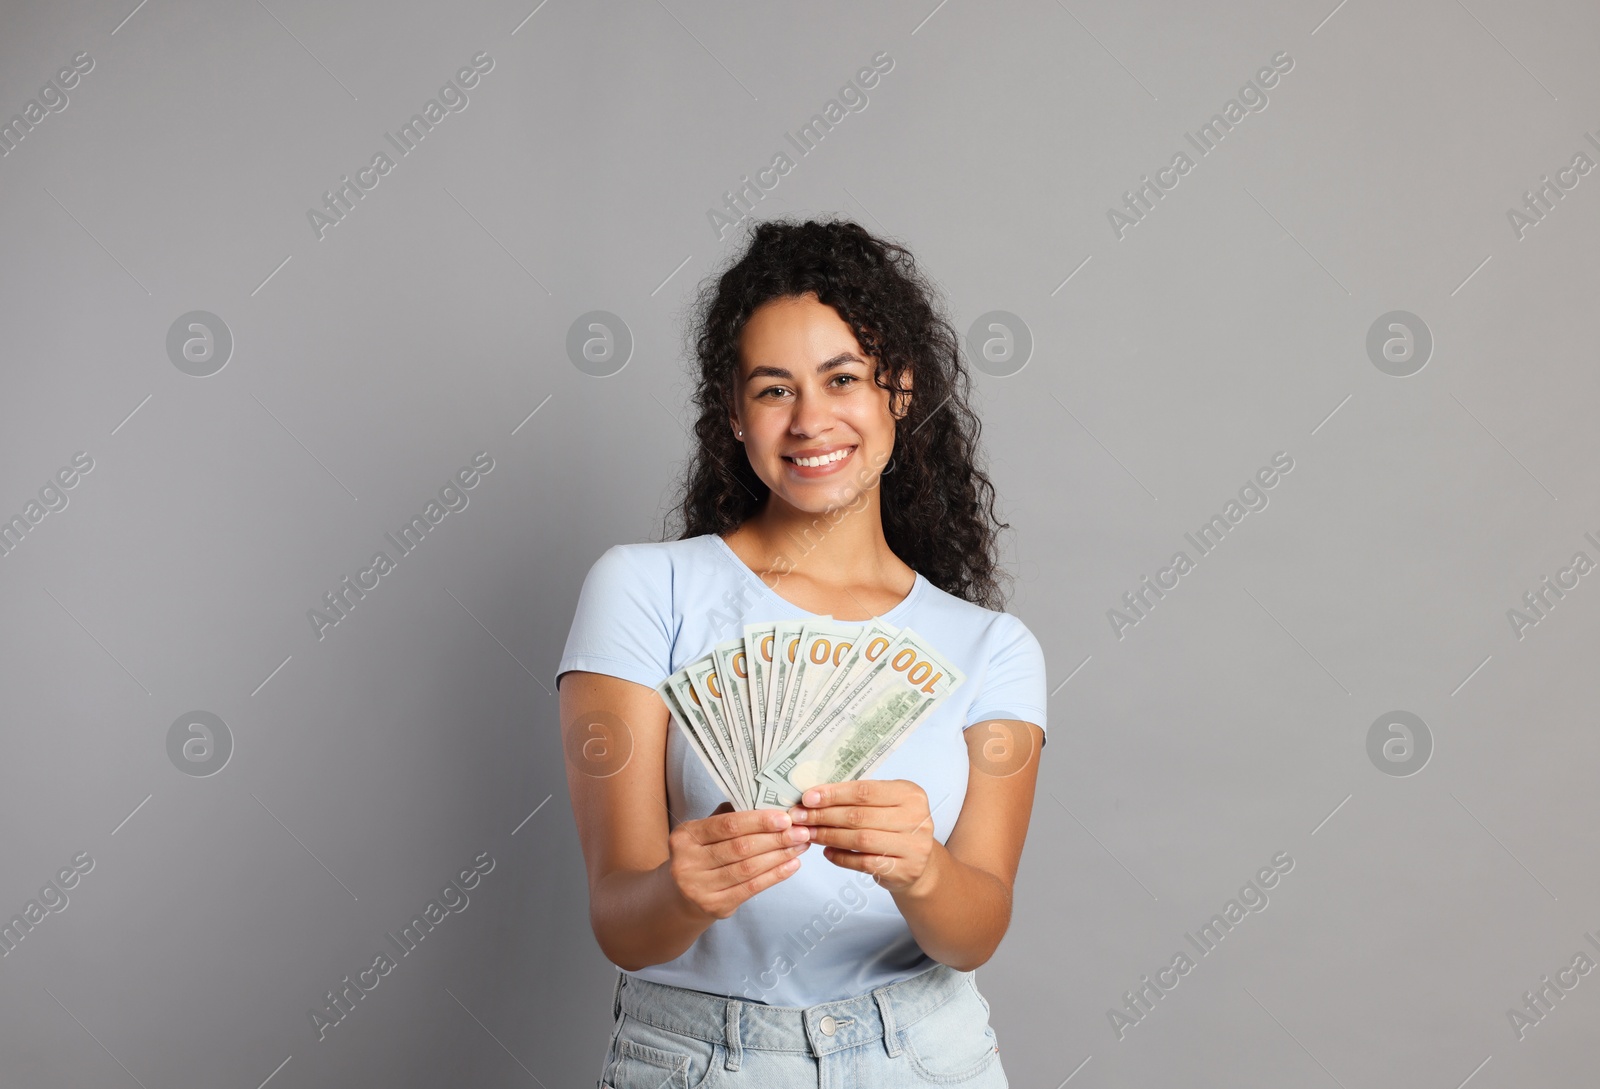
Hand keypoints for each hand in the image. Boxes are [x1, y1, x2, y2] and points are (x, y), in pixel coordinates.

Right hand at [666, 802, 810, 920]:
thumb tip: (768, 803)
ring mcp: (699, 888)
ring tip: (800, 846)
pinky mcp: (714, 906)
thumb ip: (729, 816)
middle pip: (741, 848)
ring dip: (780, 856)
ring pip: (749, 868)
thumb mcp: (704, 832)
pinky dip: (775, 875)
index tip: (785, 818)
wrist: (682, 895)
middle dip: (775, 839)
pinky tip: (792, 865)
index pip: (727, 825)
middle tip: (801, 832)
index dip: (759, 821)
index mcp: (685, 836)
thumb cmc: (702, 854)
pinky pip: (751, 888)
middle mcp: (687, 863)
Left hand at [787, 780, 936, 895]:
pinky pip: (864, 863)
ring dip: (829, 836)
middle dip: (825, 816)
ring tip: (809, 834)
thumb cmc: (896, 827)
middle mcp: (916, 818)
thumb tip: (815, 796)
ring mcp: (914, 846)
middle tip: (800, 817)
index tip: (808, 798)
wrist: (920, 864)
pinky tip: (827, 852)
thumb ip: (859, 798)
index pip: (865, 791)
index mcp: (910, 793)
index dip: (834, 794)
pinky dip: (842, 857)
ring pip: (860, 840)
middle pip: (860, 815)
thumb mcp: (887, 804)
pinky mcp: (905, 870)